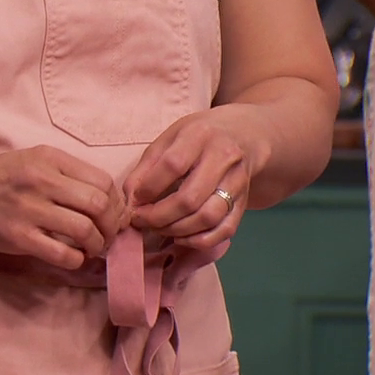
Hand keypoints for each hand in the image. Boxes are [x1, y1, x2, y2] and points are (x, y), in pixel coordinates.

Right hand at [0, 146, 127, 270]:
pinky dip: (77, 260)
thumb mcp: (34, 160)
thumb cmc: (1, 177)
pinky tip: (72, 256)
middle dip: (111, 225)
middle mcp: (40, 180)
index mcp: (48, 158)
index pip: (102, 181)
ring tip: (91, 248)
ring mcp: (28, 209)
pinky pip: (64, 254)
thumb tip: (111, 204)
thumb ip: (69, 174)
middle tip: (106, 235)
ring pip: (85, 231)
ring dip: (97, 245)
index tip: (111, 215)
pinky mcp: (19, 236)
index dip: (115, 203)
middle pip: (99, 205)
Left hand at [124, 107, 264, 249]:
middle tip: (140, 220)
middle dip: (159, 216)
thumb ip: (147, 166)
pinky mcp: (244, 202)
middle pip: (190, 198)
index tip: (133, 200)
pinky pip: (225, 230)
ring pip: (208, 217)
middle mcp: (223, 158)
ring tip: (157, 228)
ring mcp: (238, 182)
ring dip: (177, 230)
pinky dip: (200, 240)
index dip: (149, 187)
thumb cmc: (197, 137)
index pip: (173, 166)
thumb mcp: (169, 138)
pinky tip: (180, 237)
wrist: (243, 135)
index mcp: (199, 136)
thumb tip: (129, 197)